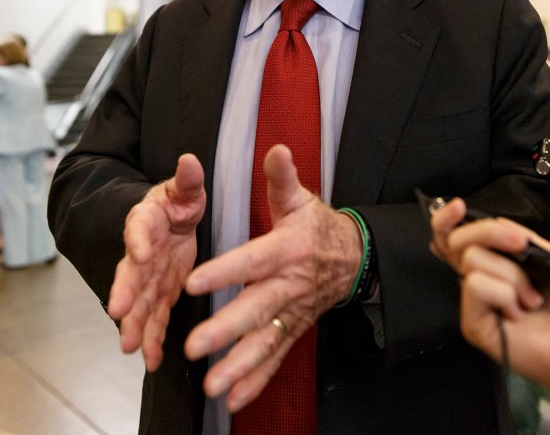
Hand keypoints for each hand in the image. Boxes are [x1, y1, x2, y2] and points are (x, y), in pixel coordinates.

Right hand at [107, 153, 206, 371]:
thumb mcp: (186, 188)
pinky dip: (153, 338)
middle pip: (131, 272)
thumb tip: (189, 160)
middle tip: (118, 312)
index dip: (138, 241)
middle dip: (125, 292)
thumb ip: (188, 179)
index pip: (139, 228)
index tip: (140, 254)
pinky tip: (152, 360)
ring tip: (129, 347)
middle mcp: (142, 251)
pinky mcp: (161, 292)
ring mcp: (150, 275)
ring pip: (140, 301)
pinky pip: (155, 317)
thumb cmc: (178, 200)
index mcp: (146, 220)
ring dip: (134, 324)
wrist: (173, 219)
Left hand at [182, 144, 361, 412]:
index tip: (194, 281)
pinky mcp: (293, 330)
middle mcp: (289, 286)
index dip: (224, 272)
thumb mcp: (301, 199)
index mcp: (287, 250)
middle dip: (226, 330)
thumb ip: (282, 178)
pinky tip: (232, 400)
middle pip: (256, 310)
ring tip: (212, 385)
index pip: (252, 261)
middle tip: (194, 346)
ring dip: (238, 366)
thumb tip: (275, 149)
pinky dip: (256, 382)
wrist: (354, 258)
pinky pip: (276, 359)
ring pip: (264, 342)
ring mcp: (292, 313)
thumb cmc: (318, 227)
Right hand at [429, 199, 549, 373]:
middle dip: (491, 233)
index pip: (456, 238)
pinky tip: (519, 313)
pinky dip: (506, 294)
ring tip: (532, 299)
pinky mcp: (473, 324)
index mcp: (496, 265)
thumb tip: (493, 221)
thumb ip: (522, 238)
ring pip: (473, 259)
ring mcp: (475, 303)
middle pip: (460, 240)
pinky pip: (477, 285)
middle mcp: (481, 281)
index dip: (447, 220)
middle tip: (520, 245)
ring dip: (513, 275)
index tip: (458, 206)